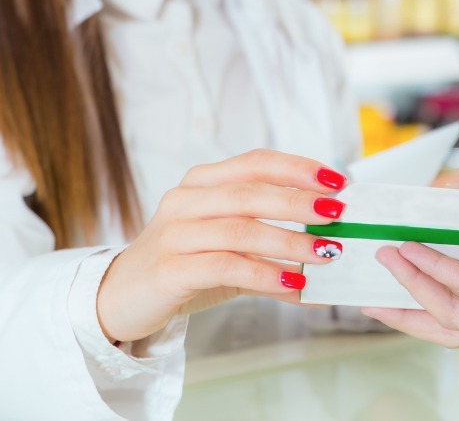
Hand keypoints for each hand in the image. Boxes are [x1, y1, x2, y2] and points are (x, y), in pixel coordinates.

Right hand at [98, 149, 348, 341]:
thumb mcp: (228, 249)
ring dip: (289, 241)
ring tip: (326, 253)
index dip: (298, 168)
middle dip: (300, 202)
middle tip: (338, 215)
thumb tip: (329, 257)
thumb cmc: (182, 266)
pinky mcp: (169, 269)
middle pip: (250, 192)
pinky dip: (264, 274)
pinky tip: (293, 283)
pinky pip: (225, 267)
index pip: (255, 162)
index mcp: (202, 183)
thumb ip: (272, 248)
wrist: (120, 297)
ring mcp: (174, 234)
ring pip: (240, 229)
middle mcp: (185, 201)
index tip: (337, 180)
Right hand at [362, 172, 458, 347]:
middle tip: (362, 290)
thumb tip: (453, 187)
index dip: (420, 280)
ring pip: (448, 313)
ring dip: (410, 284)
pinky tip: (413, 251)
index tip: (388, 258)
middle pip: (443, 321)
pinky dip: (436, 271)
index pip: (458, 293)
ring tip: (382, 257)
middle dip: (400, 308)